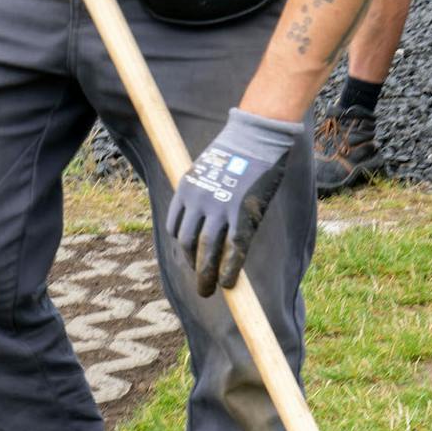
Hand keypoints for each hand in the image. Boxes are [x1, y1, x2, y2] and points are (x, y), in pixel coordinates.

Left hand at [166, 109, 307, 297]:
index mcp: (186, 189)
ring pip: (206, 252)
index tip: (193, 260)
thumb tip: (212, 218)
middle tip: (201, 287)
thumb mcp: (209, 170)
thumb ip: (206, 194)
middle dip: (193, 269)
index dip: (184, 249)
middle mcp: (198, 202)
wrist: (256, 139)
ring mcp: (219, 211)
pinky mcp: (241, 217)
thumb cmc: (237, 154)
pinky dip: (228, 271)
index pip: (176, 227)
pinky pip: (232, 251)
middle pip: (187, 244)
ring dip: (206, 276)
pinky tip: (228, 284)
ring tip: (210, 290)